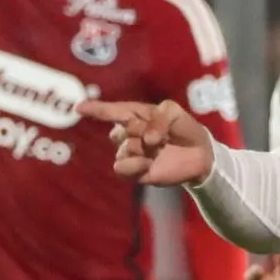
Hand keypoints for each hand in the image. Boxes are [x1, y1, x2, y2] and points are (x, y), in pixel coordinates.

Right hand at [78, 98, 216, 186]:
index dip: (96, 109)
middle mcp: (128, 134)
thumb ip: (159, 117)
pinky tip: (149, 163)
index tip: (79, 107)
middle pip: (120, 130)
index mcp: (135, 115)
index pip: (112, 111)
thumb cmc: (184, 128)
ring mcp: (131, 153)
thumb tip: (146, 139)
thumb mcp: (174, 112)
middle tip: (161, 134)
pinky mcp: (135, 171)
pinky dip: (135, 164)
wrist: (200, 154)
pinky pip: (121, 167)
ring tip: (159, 148)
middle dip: (139, 130)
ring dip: (142, 148)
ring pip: (123, 149)